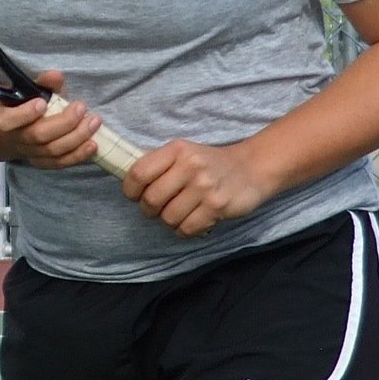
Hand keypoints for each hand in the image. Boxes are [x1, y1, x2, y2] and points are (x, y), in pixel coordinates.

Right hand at [0, 70, 106, 168]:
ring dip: (77, 137)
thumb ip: (44, 82)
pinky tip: (93, 144)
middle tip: (81, 107)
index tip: (42, 102)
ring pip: (52, 151)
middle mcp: (15, 138)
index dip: (25, 113)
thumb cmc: (27, 105)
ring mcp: (29, 153)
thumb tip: (56, 76)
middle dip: (64, 122)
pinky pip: (60, 163)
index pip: (9, 120)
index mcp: (5, 117)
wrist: (18, 130)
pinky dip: (78, 155)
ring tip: (94, 122)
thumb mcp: (32, 90)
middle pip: (38, 135)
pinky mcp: (43, 163)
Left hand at [122, 138, 269, 237]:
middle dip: (149, 210)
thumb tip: (127, 179)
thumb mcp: (184, 153)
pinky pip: (187, 228)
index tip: (135, 195)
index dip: (130, 190)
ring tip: (179, 213)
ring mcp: (205, 186)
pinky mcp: (218, 206)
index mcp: (176, 150)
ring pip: (168, 218)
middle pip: (151, 199)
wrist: (251, 168)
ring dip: (169, 221)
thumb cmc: (209, 163)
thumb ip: (158, 163)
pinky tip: (192, 220)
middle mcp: (190, 165)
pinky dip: (185, 229)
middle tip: (158, 208)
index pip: (139, 173)